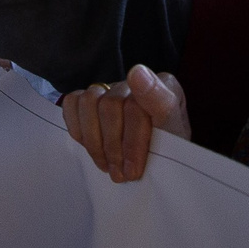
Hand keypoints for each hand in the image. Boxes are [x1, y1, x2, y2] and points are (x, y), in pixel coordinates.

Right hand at [57, 66, 189, 182]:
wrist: (157, 163)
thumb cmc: (168, 151)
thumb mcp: (176, 136)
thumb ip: (162, 103)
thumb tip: (136, 72)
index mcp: (163, 86)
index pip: (137, 106)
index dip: (133, 143)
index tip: (133, 170)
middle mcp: (135, 82)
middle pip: (109, 105)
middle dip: (113, 146)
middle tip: (120, 174)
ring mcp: (110, 89)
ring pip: (88, 102)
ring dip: (95, 141)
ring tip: (107, 165)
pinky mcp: (91, 99)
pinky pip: (72, 103)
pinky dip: (78, 129)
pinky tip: (91, 147)